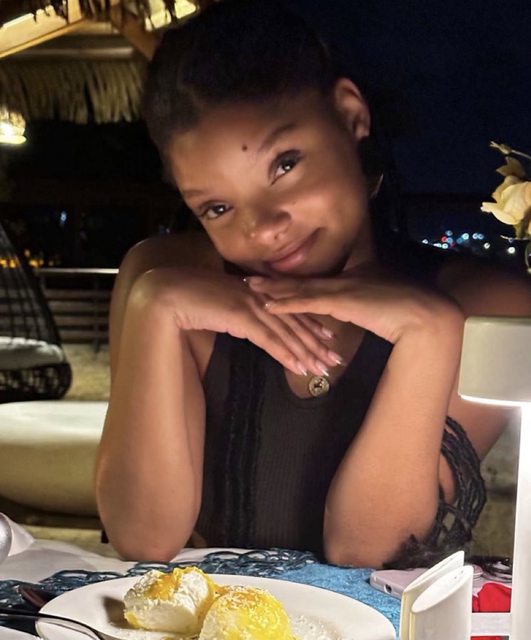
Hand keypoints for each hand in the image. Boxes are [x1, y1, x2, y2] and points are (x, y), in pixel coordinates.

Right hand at [133, 267, 342, 375]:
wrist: (172, 292)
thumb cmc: (193, 297)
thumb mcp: (223, 304)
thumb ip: (239, 312)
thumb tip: (247, 323)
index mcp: (258, 292)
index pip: (290, 310)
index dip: (311, 324)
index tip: (329, 336)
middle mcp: (260, 297)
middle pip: (296, 323)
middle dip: (317, 343)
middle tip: (336, 358)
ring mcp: (252, 306)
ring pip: (287, 333)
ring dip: (307, 352)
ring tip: (324, 368)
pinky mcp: (241, 318)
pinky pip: (269, 340)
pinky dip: (286, 354)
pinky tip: (299, 367)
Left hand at [246, 267, 461, 343]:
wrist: (422, 313)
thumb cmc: (404, 306)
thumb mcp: (378, 301)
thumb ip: (360, 302)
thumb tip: (349, 308)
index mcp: (346, 280)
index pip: (311, 279)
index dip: (288, 278)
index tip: (268, 275)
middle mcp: (339, 280)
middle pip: (299, 280)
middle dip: (272, 280)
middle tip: (247, 276)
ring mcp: (339, 289)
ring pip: (299, 288)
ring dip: (272, 289)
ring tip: (248, 286)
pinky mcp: (341, 301)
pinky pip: (308, 303)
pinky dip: (287, 303)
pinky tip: (268, 305)